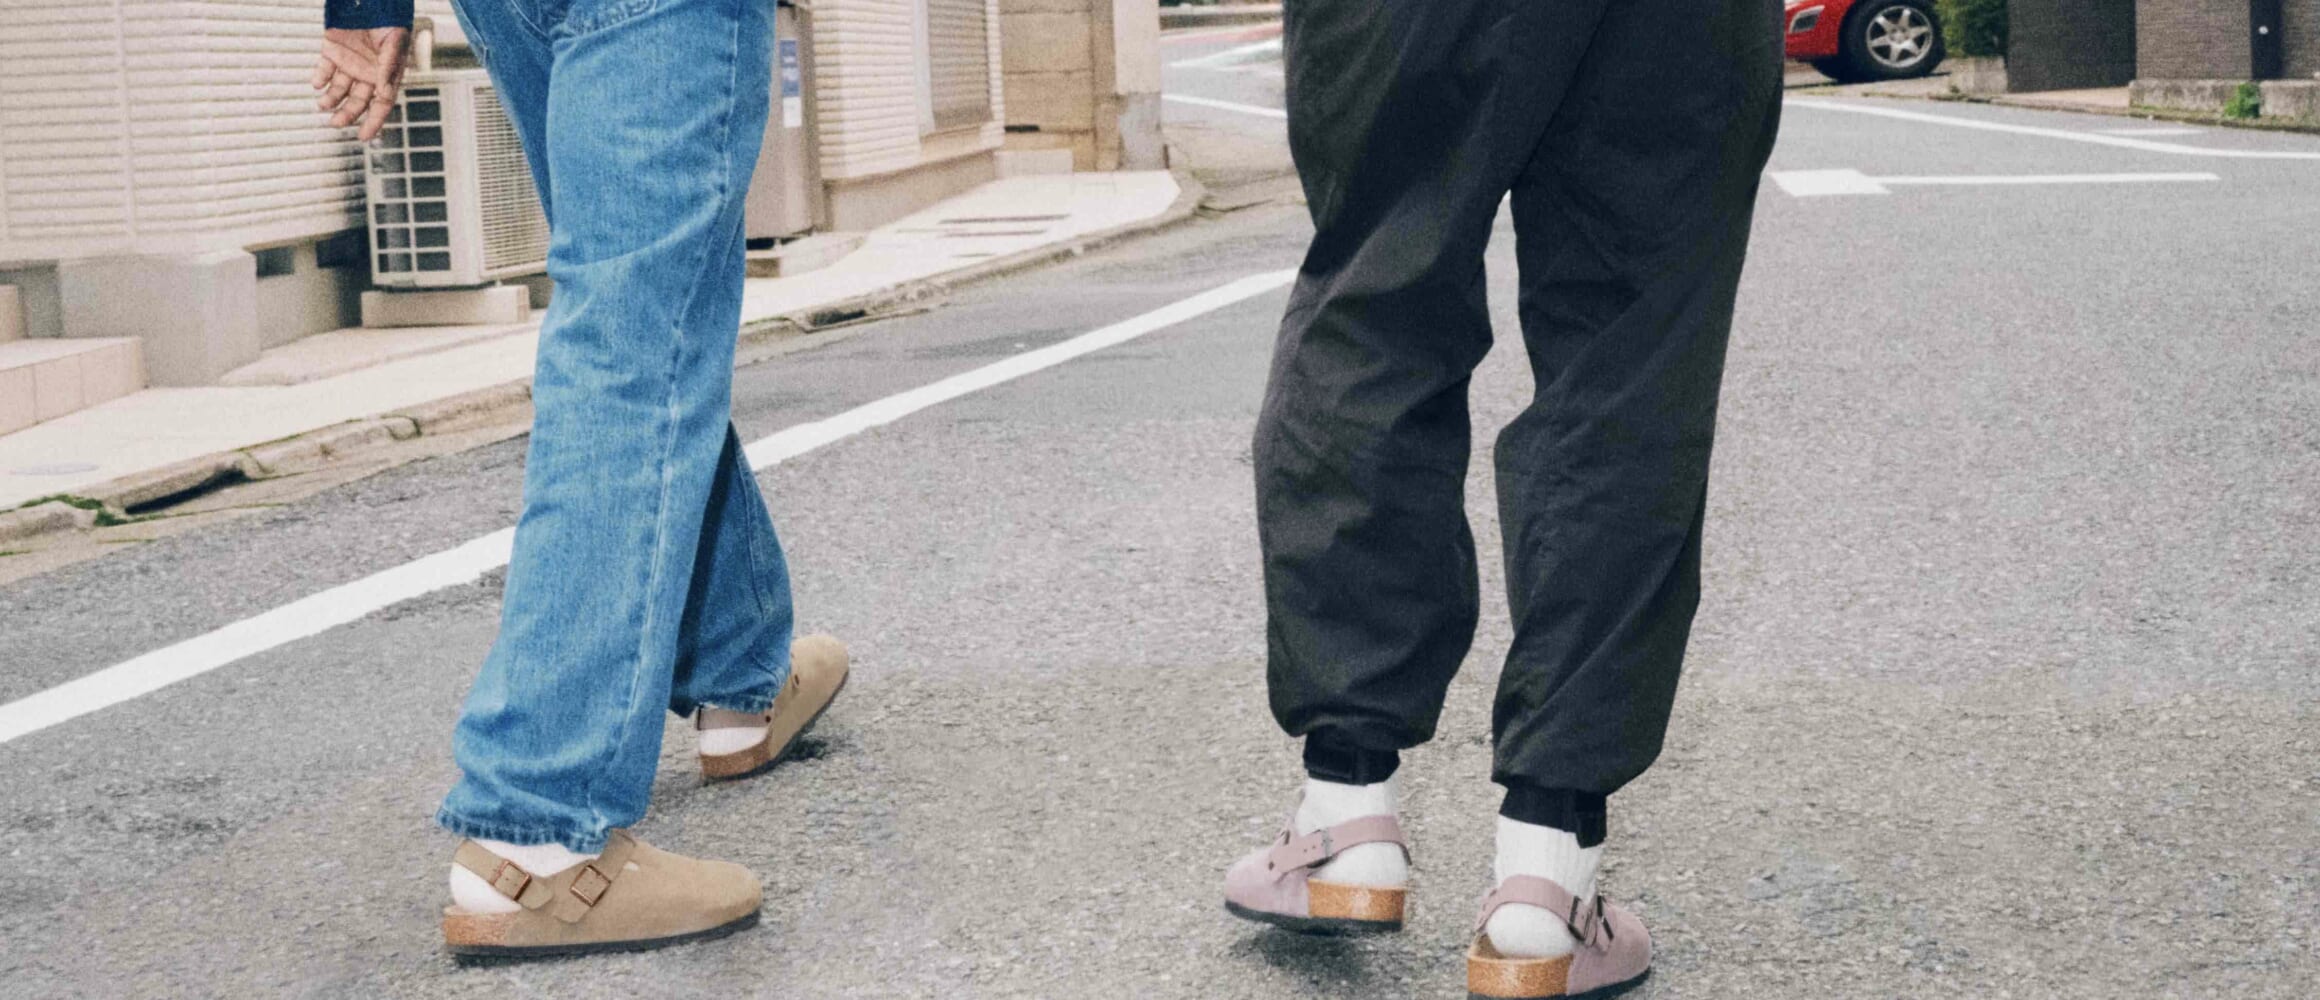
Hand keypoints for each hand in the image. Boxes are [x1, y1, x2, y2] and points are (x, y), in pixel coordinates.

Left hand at [312, 27, 410, 142]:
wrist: (370, 0)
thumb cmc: (389, 19)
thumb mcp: (394, 44)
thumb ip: (389, 69)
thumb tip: (384, 93)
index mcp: (386, 74)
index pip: (381, 104)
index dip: (374, 121)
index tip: (364, 136)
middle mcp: (368, 72)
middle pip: (358, 100)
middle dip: (347, 114)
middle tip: (336, 123)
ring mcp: (350, 62)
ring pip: (339, 89)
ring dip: (330, 99)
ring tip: (322, 105)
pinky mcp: (333, 50)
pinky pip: (324, 69)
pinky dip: (319, 78)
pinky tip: (316, 84)